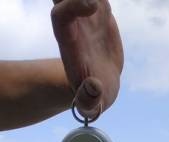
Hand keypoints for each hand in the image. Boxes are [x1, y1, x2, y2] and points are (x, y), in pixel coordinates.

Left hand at [51, 0, 123, 118]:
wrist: (99, 86)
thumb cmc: (92, 97)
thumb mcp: (90, 105)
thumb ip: (89, 100)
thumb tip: (93, 88)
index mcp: (69, 43)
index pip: (60, 16)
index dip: (72, 5)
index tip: (93, 5)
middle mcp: (74, 25)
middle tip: (97, 0)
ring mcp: (86, 17)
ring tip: (105, 6)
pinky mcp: (100, 14)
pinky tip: (108, 5)